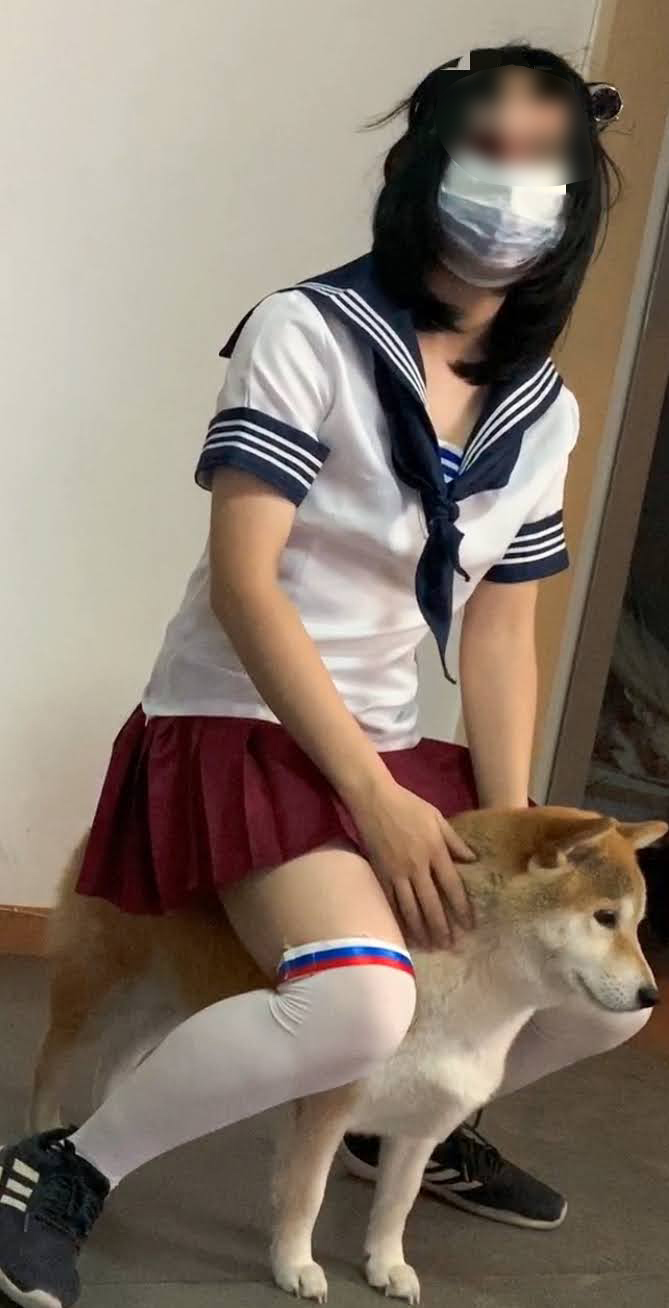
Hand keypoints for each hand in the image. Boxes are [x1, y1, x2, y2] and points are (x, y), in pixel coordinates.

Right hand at [350, 779, 475, 948]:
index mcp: (435, 851)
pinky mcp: (379, 874)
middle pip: (431, 904)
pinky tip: (404, 932)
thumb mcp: (437, 818)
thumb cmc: (408, 805)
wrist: (373, 799)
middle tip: (449, 946)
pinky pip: (390, 902)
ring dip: (421, 930)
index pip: (452, 887)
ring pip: (410, 908)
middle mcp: (417, 866)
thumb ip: (455, 841)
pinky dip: (398, 920)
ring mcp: (396, 872)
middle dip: (441, 928)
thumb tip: (473, 860)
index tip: (469, 926)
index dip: (462, 908)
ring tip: (429, 946)